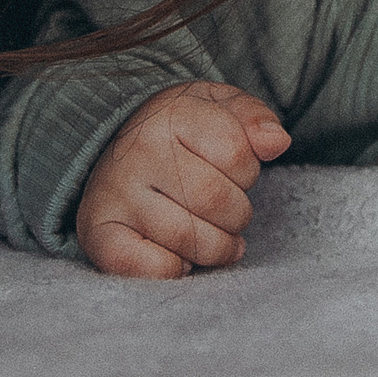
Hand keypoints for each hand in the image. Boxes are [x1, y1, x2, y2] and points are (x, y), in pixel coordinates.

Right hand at [74, 81, 289, 277]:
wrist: (112, 145)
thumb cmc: (178, 131)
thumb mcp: (219, 107)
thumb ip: (254, 118)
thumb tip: (277, 142)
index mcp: (170, 116)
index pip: (238, 155)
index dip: (249, 171)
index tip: (234, 172)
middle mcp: (138, 154)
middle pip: (217, 202)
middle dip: (237, 214)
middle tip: (228, 211)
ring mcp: (116, 196)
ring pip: (191, 239)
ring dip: (216, 247)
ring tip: (214, 236)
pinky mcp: (100, 235)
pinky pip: (154, 269)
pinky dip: (177, 269)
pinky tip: (179, 255)